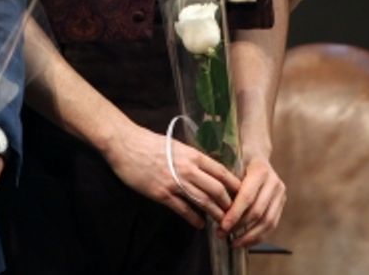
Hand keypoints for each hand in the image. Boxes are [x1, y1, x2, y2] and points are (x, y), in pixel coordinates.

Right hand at [104, 122, 240, 227]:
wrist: (126, 144)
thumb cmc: (150, 143)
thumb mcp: (176, 146)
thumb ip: (191, 158)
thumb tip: (205, 169)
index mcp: (193, 155)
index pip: (221, 172)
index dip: (234, 185)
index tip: (241, 194)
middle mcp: (188, 169)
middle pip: (217, 189)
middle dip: (228, 204)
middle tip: (234, 213)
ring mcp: (175, 182)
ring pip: (204, 201)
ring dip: (215, 214)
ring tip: (222, 223)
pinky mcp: (162, 193)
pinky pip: (183, 209)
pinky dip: (194, 219)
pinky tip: (200, 225)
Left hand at [217, 156, 285, 247]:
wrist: (256, 154)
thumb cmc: (237, 161)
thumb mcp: (230, 166)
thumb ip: (225, 184)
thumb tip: (212, 206)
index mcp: (260, 170)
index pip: (247, 197)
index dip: (234, 214)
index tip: (222, 226)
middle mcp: (274, 182)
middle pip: (257, 211)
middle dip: (239, 226)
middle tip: (222, 234)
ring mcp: (280, 193)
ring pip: (267, 221)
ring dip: (249, 236)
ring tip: (233, 243)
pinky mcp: (281, 202)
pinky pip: (272, 224)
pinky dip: (258, 236)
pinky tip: (245, 242)